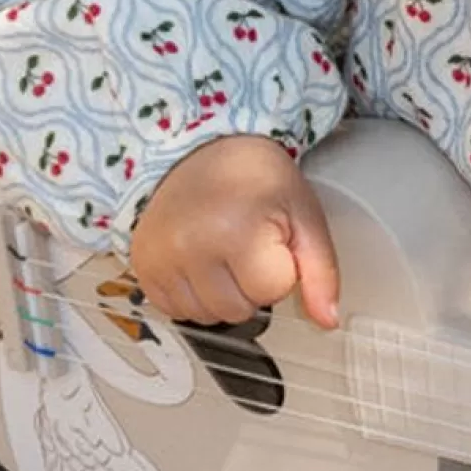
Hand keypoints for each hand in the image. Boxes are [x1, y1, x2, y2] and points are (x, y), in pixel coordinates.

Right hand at [129, 135, 339, 327]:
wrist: (199, 149)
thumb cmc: (255, 178)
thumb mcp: (303, 215)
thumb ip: (321, 271)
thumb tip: (328, 321)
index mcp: (236, 229)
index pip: (271, 291)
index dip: (280, 270)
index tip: (272, 241)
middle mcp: (191, 247)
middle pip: (238, 311)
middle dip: (251, 287)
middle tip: (247, 246)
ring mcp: (161, 259)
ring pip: (207, 317)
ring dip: (222, 296)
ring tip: (223, 254)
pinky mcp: (143, 267)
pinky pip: (176, 310)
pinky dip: (194, 296)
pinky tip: (200, 264)